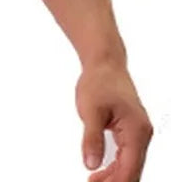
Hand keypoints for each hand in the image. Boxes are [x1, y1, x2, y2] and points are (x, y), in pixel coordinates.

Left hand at [75, 58, 152, 181]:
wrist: (104, 63)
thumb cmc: (99, 81)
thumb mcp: (90, 110)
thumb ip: (91, 138)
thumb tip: (91, 164)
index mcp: (136, 131)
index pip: (130, 168)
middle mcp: (142, 134)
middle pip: (132, 170)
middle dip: (114, 181)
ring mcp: (139, 132)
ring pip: (130, 163)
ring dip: (114, 175)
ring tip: (94, 181)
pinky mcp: (131, 130)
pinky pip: (127, 154)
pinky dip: (116, 164)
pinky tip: (102, 170)